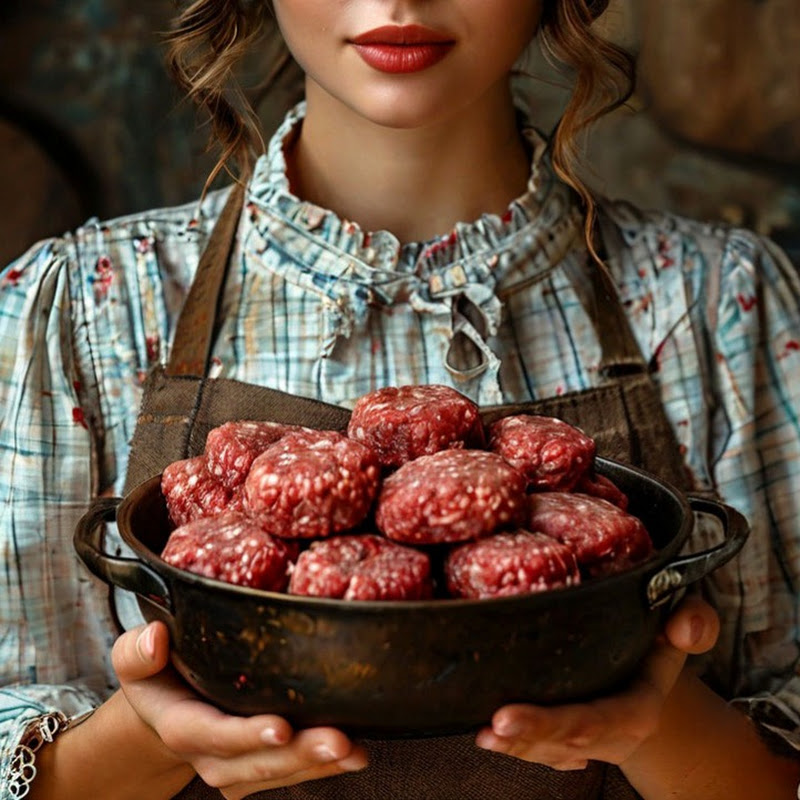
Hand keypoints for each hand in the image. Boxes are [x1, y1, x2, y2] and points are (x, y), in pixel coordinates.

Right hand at [112, 621, 366, 799]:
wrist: (165, 708)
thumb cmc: (158, 674)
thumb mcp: (135, 658)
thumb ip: (137, 651)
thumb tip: (157, 637)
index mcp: (181, 726)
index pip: (215, 735)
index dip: (247, 735)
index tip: (281, 726)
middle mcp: (211, 755)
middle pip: (258, 762)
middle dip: (299, 754)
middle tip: (339, 741)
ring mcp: (238, 767)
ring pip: (281, 772)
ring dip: (320, 763)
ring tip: (355, 750)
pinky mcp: (261, 767)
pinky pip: (293, 772)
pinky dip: (325, 765)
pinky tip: (356, 753)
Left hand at [474, 594, 719, 770]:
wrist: (652, 677)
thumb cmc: (660, 643)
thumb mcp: (686, 623)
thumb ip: (695, 621)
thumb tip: (681, 627)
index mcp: (637, 708)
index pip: (595, 720)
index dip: (552, 722)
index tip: (507, 716)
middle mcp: (611, 732)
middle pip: (567, 739)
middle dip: (530, 734)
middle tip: (493, 725)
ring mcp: (587, 742)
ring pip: (549, 750)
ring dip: (515, 746)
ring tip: (483, 735)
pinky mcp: (567, 741)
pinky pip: (541, 750)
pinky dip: (516, 747)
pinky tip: (489, 738)